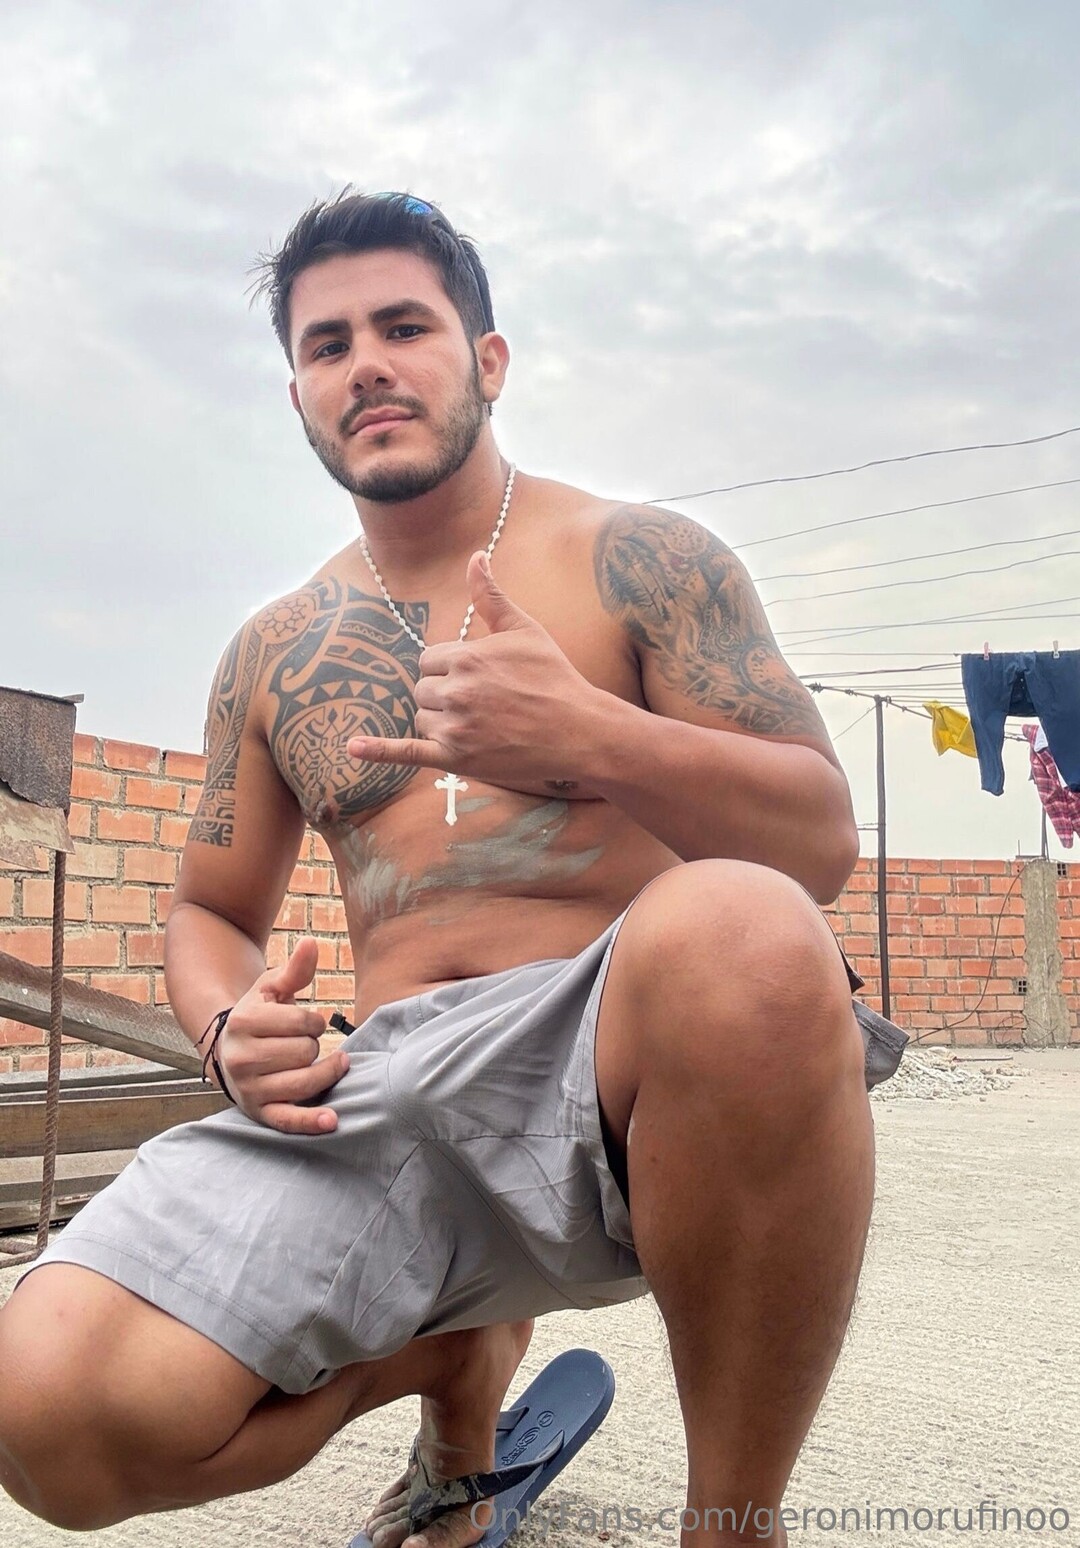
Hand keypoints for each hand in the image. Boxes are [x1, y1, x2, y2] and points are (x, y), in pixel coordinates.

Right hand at [214, 938, 348, 1134]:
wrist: (229, 1052)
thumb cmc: (259, 1016)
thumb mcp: (271, 989)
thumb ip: (295, 970)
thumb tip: (312, 942)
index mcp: (244, 1022)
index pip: (302, 1022)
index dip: (315, 1021)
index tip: (309, 1022)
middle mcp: (241, 1057)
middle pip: (306, 1052)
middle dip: (313, 1045)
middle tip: (303, 1044)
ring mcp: (250, 1088)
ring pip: (305, 1082)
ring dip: (324, 1073)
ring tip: (327, 1064)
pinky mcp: (260, 1113)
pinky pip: (289, 1120)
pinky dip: (311, 1122)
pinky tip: (332, 1121)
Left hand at [346, 552, 603, 794]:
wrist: (579, 731)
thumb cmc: (554, 677)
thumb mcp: (524, 629)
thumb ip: (490, 596)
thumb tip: (475, 556)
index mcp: (465, 657)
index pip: (429, 660)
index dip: (449, 669)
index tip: (478, 678)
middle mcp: (455, 691)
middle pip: (422, 690)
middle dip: (444, 694)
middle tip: (484, 703)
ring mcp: (454, 727)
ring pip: (422, 719)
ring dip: (441, 721)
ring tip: (481, 724)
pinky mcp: (456, 759)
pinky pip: (407, 753)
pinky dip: (377, 750)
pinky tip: (351, 747)